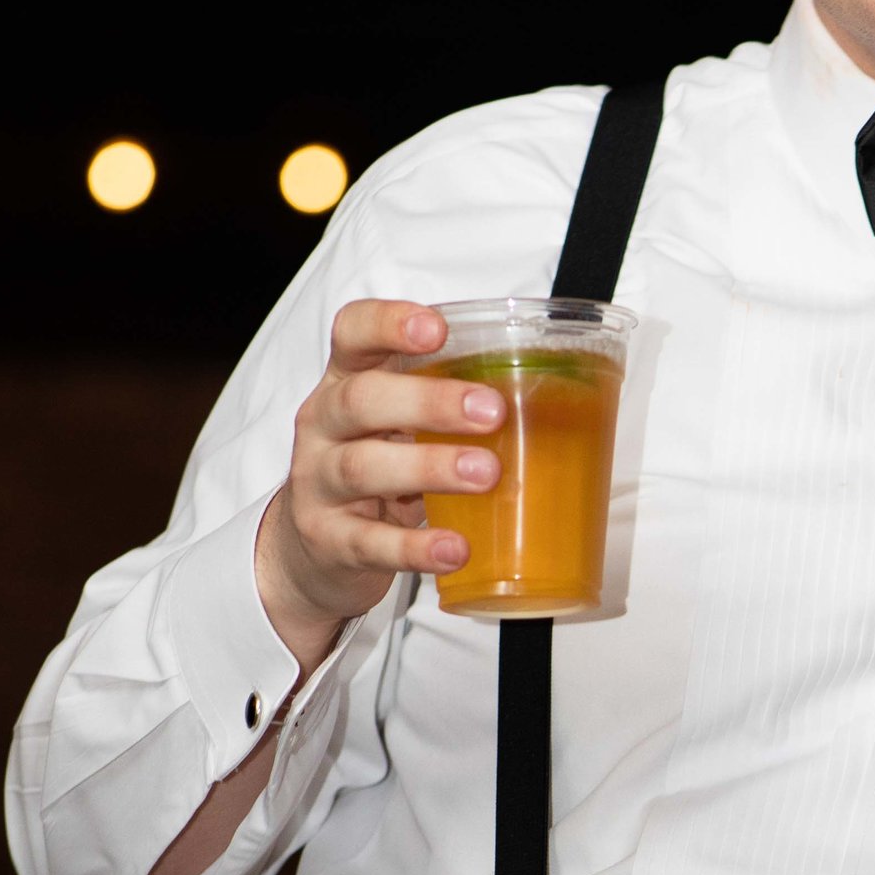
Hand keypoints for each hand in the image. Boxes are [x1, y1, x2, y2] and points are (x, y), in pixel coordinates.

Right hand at [255, 298, 502, 671]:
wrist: (314, 550)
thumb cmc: (378, 471)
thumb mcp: (401, 426)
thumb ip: (451, 406)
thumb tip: (560, 396)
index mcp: (346, 381)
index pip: (351, 334)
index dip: (388, 324)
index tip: (436, 329)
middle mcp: (324, 425)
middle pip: (363, 399)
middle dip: (429, 401)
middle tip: (492, 412)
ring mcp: (319, 483)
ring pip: (365, 467)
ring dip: (431, 467)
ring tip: (487, 474)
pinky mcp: (329, 541)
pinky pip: (371, 543)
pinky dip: (416, 547)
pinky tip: (456, 548)